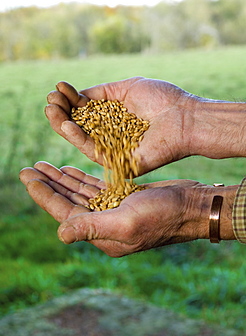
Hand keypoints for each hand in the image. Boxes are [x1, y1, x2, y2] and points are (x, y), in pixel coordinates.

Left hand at [20, 161, 236, 256]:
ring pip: (80, 193)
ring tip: (44, 165)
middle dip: (48, 185)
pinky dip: (81, 179)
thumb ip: (92, 227)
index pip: (65, 213)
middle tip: (29, 169)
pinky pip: (95, 188)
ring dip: (62, 180)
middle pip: (68, 202)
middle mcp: (104, 225)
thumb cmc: (164, 214)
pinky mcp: (122, 199)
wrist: (192, 206)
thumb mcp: (127, 221)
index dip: (44, 195)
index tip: (27, 177)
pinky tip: (69, 169)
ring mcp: (113, 211)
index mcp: (102, 234)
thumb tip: (60, 234)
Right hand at [45, 77, 197, 175]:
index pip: (86, 112)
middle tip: (49, 102)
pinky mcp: (119, 163)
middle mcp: (112, 136)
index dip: (70, 101)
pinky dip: (78, 138)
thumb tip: (77, 95)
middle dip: (62, 115)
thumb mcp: (126, 88)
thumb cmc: (162, 99)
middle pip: (80, 128)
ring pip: (83, 141)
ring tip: (51, 111)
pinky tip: (66, 124)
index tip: (58, 89)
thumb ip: (100, 93)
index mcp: (114, 119)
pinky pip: (94, 152)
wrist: (185, 117)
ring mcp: (114, 151)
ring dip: (64, 126)